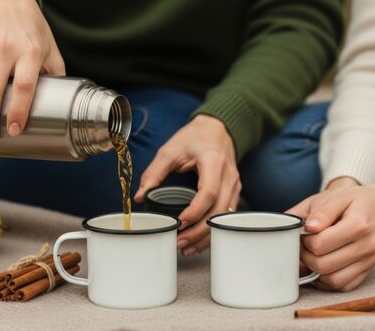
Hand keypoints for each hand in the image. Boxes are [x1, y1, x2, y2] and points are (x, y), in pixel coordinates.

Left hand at [134, 115, 240, 256]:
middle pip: (219, 211)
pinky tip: (199, 240)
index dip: (194, 212)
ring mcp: (234, 185)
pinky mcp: (234, 192)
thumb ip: (154, 172)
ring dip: (207, 235)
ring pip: (225, 217)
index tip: (178, 224)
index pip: (208, 193)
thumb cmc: (194, 138)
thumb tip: (140, 197)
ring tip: (187, 247)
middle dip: (200, 231)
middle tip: (179, 242)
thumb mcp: (170, 150)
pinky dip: (213, 229)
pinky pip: (226, 215)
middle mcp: (228, 176)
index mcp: (213, 163)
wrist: (218, 129)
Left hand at [287, 178, 374, 291]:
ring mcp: (369, 262)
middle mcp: (366, 247)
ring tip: (313, 255)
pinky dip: (328, 281)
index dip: (304, 240)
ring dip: (315, 271)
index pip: (320, 244)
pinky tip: (322, 267)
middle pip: (323, 265)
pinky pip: (344, 286)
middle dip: (306, 256)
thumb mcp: (338, 196)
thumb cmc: (358, 200)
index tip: (303, 232)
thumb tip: (307, 228)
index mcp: (358, 225)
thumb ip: (321, 211)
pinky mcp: (368, 271)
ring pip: (333, 281)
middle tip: (304, 244)